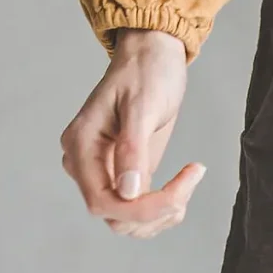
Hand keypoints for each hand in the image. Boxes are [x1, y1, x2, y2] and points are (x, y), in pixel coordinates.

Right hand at [59, 28, 205, 235]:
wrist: (153, 52)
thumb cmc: (146, 69)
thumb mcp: (142, 105)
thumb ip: (132, 148)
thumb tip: (127, 192)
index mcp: (81, 145)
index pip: (102, 200)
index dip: (140, 208)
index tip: (180, 194)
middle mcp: (86, 164)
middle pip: (115, 215)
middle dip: (156, 209)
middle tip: (192, 177)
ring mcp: (103, 171)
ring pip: (126, 219)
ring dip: (161, 213)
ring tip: (189, 180)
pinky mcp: (122, 173)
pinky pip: (137, 208)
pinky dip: (162, 208)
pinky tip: (183, 186)